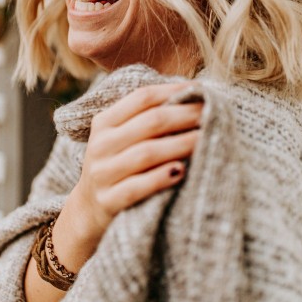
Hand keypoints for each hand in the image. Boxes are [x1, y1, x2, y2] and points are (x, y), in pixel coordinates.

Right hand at [70, 83, 201, 244]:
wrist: (88, 211)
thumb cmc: (118, 166)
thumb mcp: (120, 138)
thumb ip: (146, 119)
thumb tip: (191, 95)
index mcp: (104, 122)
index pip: (142, 98)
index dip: (174, 91)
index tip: (201, 90)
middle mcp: (101, 145)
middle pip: (151, 122)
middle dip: (186, 116)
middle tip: (213, 114)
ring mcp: (103, 173)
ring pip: (147, 153)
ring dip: (181, 145)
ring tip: (205, 140)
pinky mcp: (108, 201)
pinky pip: (138, 187)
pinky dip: (161, 178)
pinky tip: (182, 171)